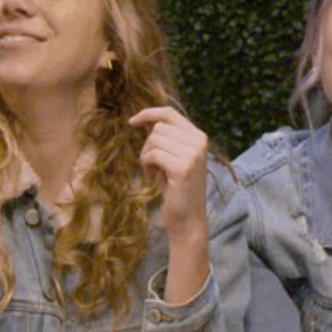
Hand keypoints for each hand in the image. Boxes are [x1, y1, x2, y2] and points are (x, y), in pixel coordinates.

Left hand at [129, 106, 209, 240]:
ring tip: (153, 172)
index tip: (132, 122)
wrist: (187, 218)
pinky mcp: (183, 167)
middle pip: (158, 128)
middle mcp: (199, 142)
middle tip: (151, 164)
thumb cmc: (177, 188)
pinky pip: (152, 154)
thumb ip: (164, 137)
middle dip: (147, 145)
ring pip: (154, 140)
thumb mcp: (171, 157)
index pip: (169, 113)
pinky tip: (153, 178)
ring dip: (146, 156)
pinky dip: (147, 166)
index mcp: (199, 136)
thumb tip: (145, 118)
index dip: (148, 113)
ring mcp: (193, 154)